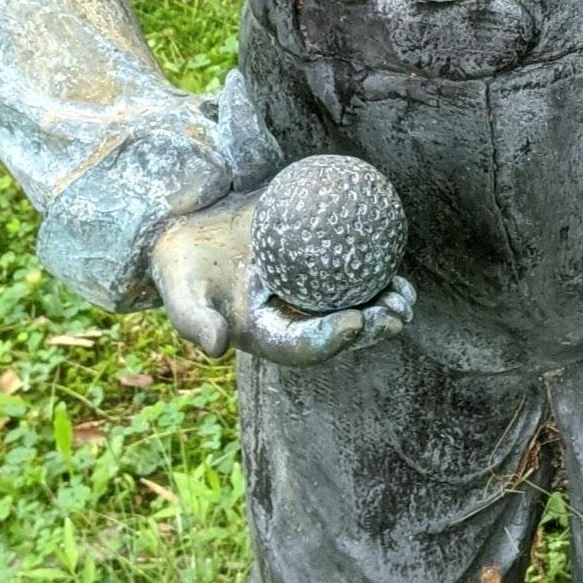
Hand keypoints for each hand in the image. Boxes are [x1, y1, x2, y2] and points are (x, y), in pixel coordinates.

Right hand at [151, 189, 415, 365]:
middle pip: (338, 334)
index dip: (329, 341)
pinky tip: (394, 257)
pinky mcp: (316, 272)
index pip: (301, 347)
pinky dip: (374, 272)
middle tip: (395, 314)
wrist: (190, 235)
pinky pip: (351, 275)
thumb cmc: (183, 267)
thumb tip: (216, 347)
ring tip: (404, 297)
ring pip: (353, 308)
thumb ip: (192, 320)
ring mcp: (306, 298)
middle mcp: (291, 321)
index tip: (354, 322)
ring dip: (382, 308)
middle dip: (371, 330)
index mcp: (264, 337)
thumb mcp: (178, 291)